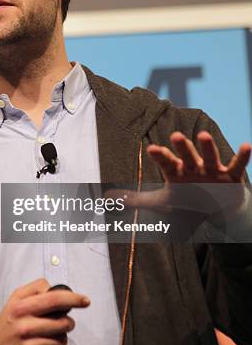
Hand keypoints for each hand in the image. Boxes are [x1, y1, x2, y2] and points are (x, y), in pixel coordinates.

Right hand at [0, 278, 89, 344]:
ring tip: (49, 335)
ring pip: (62, 340)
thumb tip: (57, 289)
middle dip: (67, 322)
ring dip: (60, 337)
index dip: (73, 299)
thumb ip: (36, 288)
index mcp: (21, 308)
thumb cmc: (9, 321)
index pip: (53, 300)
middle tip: (61, 322)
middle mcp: (25, 327)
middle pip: (62, 322)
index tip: (85, 300)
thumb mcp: (16, 298)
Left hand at [105, 132, 250, 222]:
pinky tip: (248, 145)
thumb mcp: (160, 202)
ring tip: (203, 135)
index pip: (166, 162)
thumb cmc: (185, 200)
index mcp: (177, 171)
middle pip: (186, 155)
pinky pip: (237, 166)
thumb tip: (107, 198)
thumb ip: (135, 199)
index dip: (160, 156)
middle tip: (175, 135)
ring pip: (209, 156)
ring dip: (207, 146)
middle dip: (182, 146)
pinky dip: (242, 156)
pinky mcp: (231, 177)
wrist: (214, 210)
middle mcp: (193, 167)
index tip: (151, 148)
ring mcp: (212, 170)